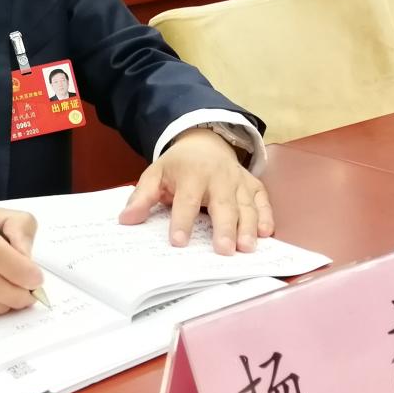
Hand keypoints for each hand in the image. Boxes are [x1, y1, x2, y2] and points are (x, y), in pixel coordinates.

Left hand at [118, 128, 273, 254]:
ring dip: (248, 226)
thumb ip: (141, 197)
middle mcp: (218, 176)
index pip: (186, 200)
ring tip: (246, 248)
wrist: (204, 141)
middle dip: (224, 227)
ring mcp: (238, 180)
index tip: (178, 242)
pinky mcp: (252, 185)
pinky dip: (267, 215)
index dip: (182, 221)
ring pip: (246, 205)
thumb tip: (126, 220)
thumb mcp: (155, 174)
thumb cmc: (178, 165)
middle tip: (224, 250)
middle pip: (223, 204)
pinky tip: (267, 233)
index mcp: (191, 173)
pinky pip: (262, 200)